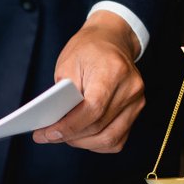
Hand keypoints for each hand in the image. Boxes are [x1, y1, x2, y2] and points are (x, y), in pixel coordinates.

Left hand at [32, 10, 144, 152]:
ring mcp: (137, 101)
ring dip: (83, 143)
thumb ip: (62, 94)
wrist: (112, 40)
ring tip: (63, 137)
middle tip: (48, 136)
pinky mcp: (136, 110)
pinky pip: (117, 138)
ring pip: (110, 138)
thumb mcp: (67, 64)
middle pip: (99, 126)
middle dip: (70, 136)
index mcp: (113, 71)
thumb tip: (54, 124)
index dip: (68, 127)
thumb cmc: (87, 50)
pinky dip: (97, 143)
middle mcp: (130, 88)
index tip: (46, 134)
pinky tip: (81, 137)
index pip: (92, 109)